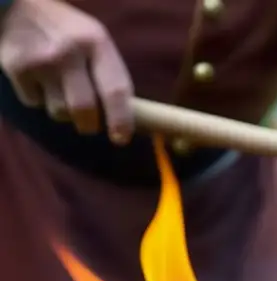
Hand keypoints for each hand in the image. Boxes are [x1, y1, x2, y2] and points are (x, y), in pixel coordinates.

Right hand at [0, 0, 133, 143]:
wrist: (15, 6)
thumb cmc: (65, 29)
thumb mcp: (94, 39)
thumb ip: (108, 72)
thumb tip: (128, 116)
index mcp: (97, 42)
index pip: (116, 90)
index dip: (121, 120)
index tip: (121, 138)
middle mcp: (70, 51)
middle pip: (85, 110)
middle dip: (89, 125)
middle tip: (89, 124)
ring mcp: (41, 60)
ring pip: (60, 112)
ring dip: (63, 111)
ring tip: (59, 90)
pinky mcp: (16, 68)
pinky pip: (34, 103)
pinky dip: (38, 98)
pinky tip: (38, 79)